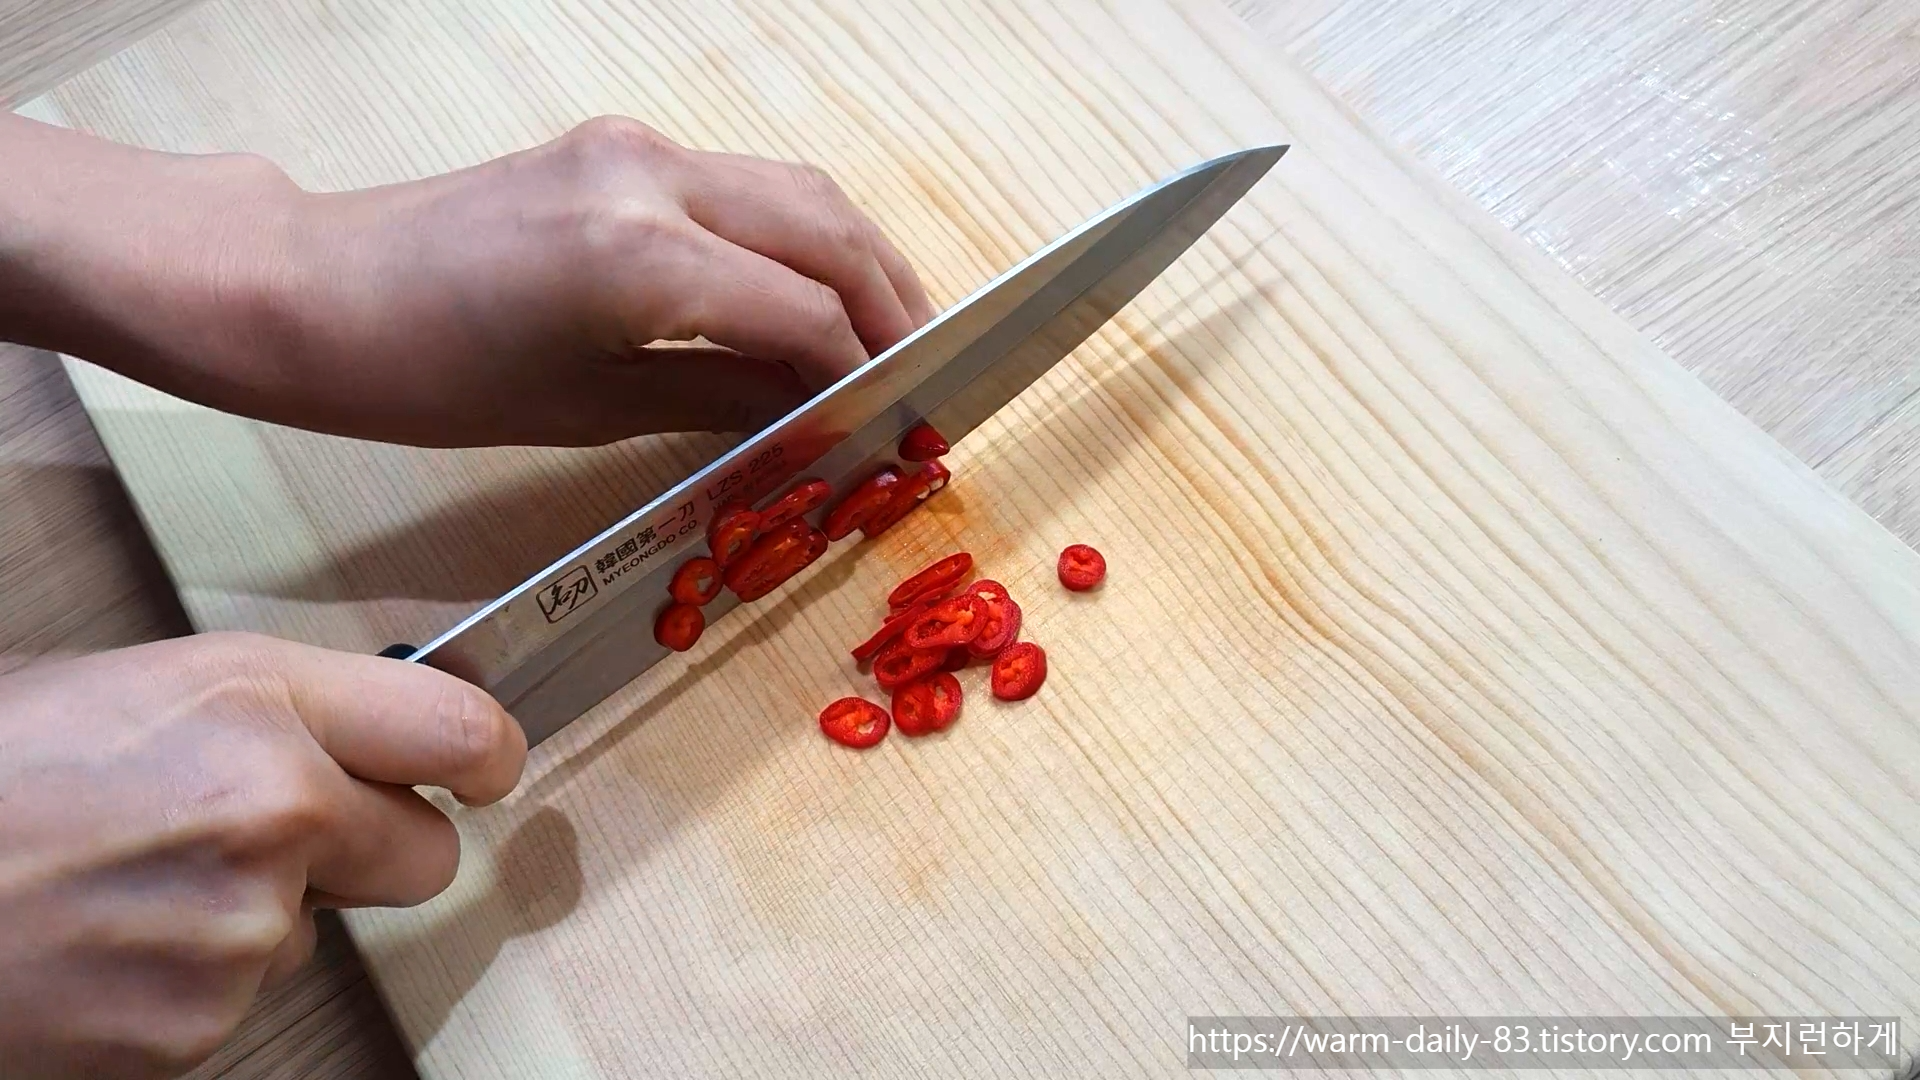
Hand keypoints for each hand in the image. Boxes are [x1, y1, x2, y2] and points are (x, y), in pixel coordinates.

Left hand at [0, 113, 937, 447]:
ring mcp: (636, 148)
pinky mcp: (617, 144)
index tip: (897, 425)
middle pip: (828, 228)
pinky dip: (797, 235)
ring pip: (797, 189)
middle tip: (923, 374)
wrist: (311, 288)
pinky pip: (744, 183)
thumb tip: (819, 420)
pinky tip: (810, 292)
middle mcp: (654, 179)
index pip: (808, 311)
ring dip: (856, 258)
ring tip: (889, 333)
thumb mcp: (589, 408)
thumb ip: (722, 400)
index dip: (866, 373)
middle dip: (893, 303)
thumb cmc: (427, 372)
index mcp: (642, 258)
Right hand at [0, 633, 526, 1077]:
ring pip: (319, 932)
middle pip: (427, 856)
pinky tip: (110, 940)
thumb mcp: (137, 684)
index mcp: (256, 703)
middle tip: (286, 832)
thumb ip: (270, 709)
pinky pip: (244, 998)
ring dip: (261, 913)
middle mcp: (274, 812)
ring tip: (136, 881)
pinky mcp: (197, 1028)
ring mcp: (241, 932)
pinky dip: (193, 979)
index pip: (461, 731)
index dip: (486, 755)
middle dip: (377, 847)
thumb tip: (355, 734)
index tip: (484, 768)